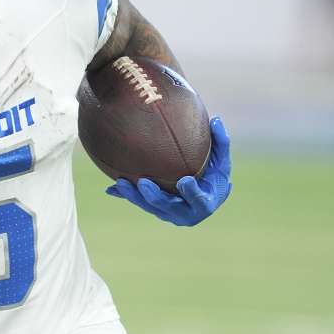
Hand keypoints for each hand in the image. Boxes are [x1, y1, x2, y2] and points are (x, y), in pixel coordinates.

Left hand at [105, 117, 231, 226]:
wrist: (206, 195)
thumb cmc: (215, 175)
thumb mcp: (221, 160)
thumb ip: (221, 142)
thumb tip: (216, 119)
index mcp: (206, 202)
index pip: (199, 199)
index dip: (192, 193)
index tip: (185, 180)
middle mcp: (187, 214)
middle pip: (169, 208)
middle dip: (156, 197)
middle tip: (144, 183)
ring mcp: (170, 215)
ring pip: (150, 207)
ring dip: (135, 196)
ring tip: (121, 182)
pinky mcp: (156, 211)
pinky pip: (140, 203)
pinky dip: (127, 196)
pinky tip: (111, 188)